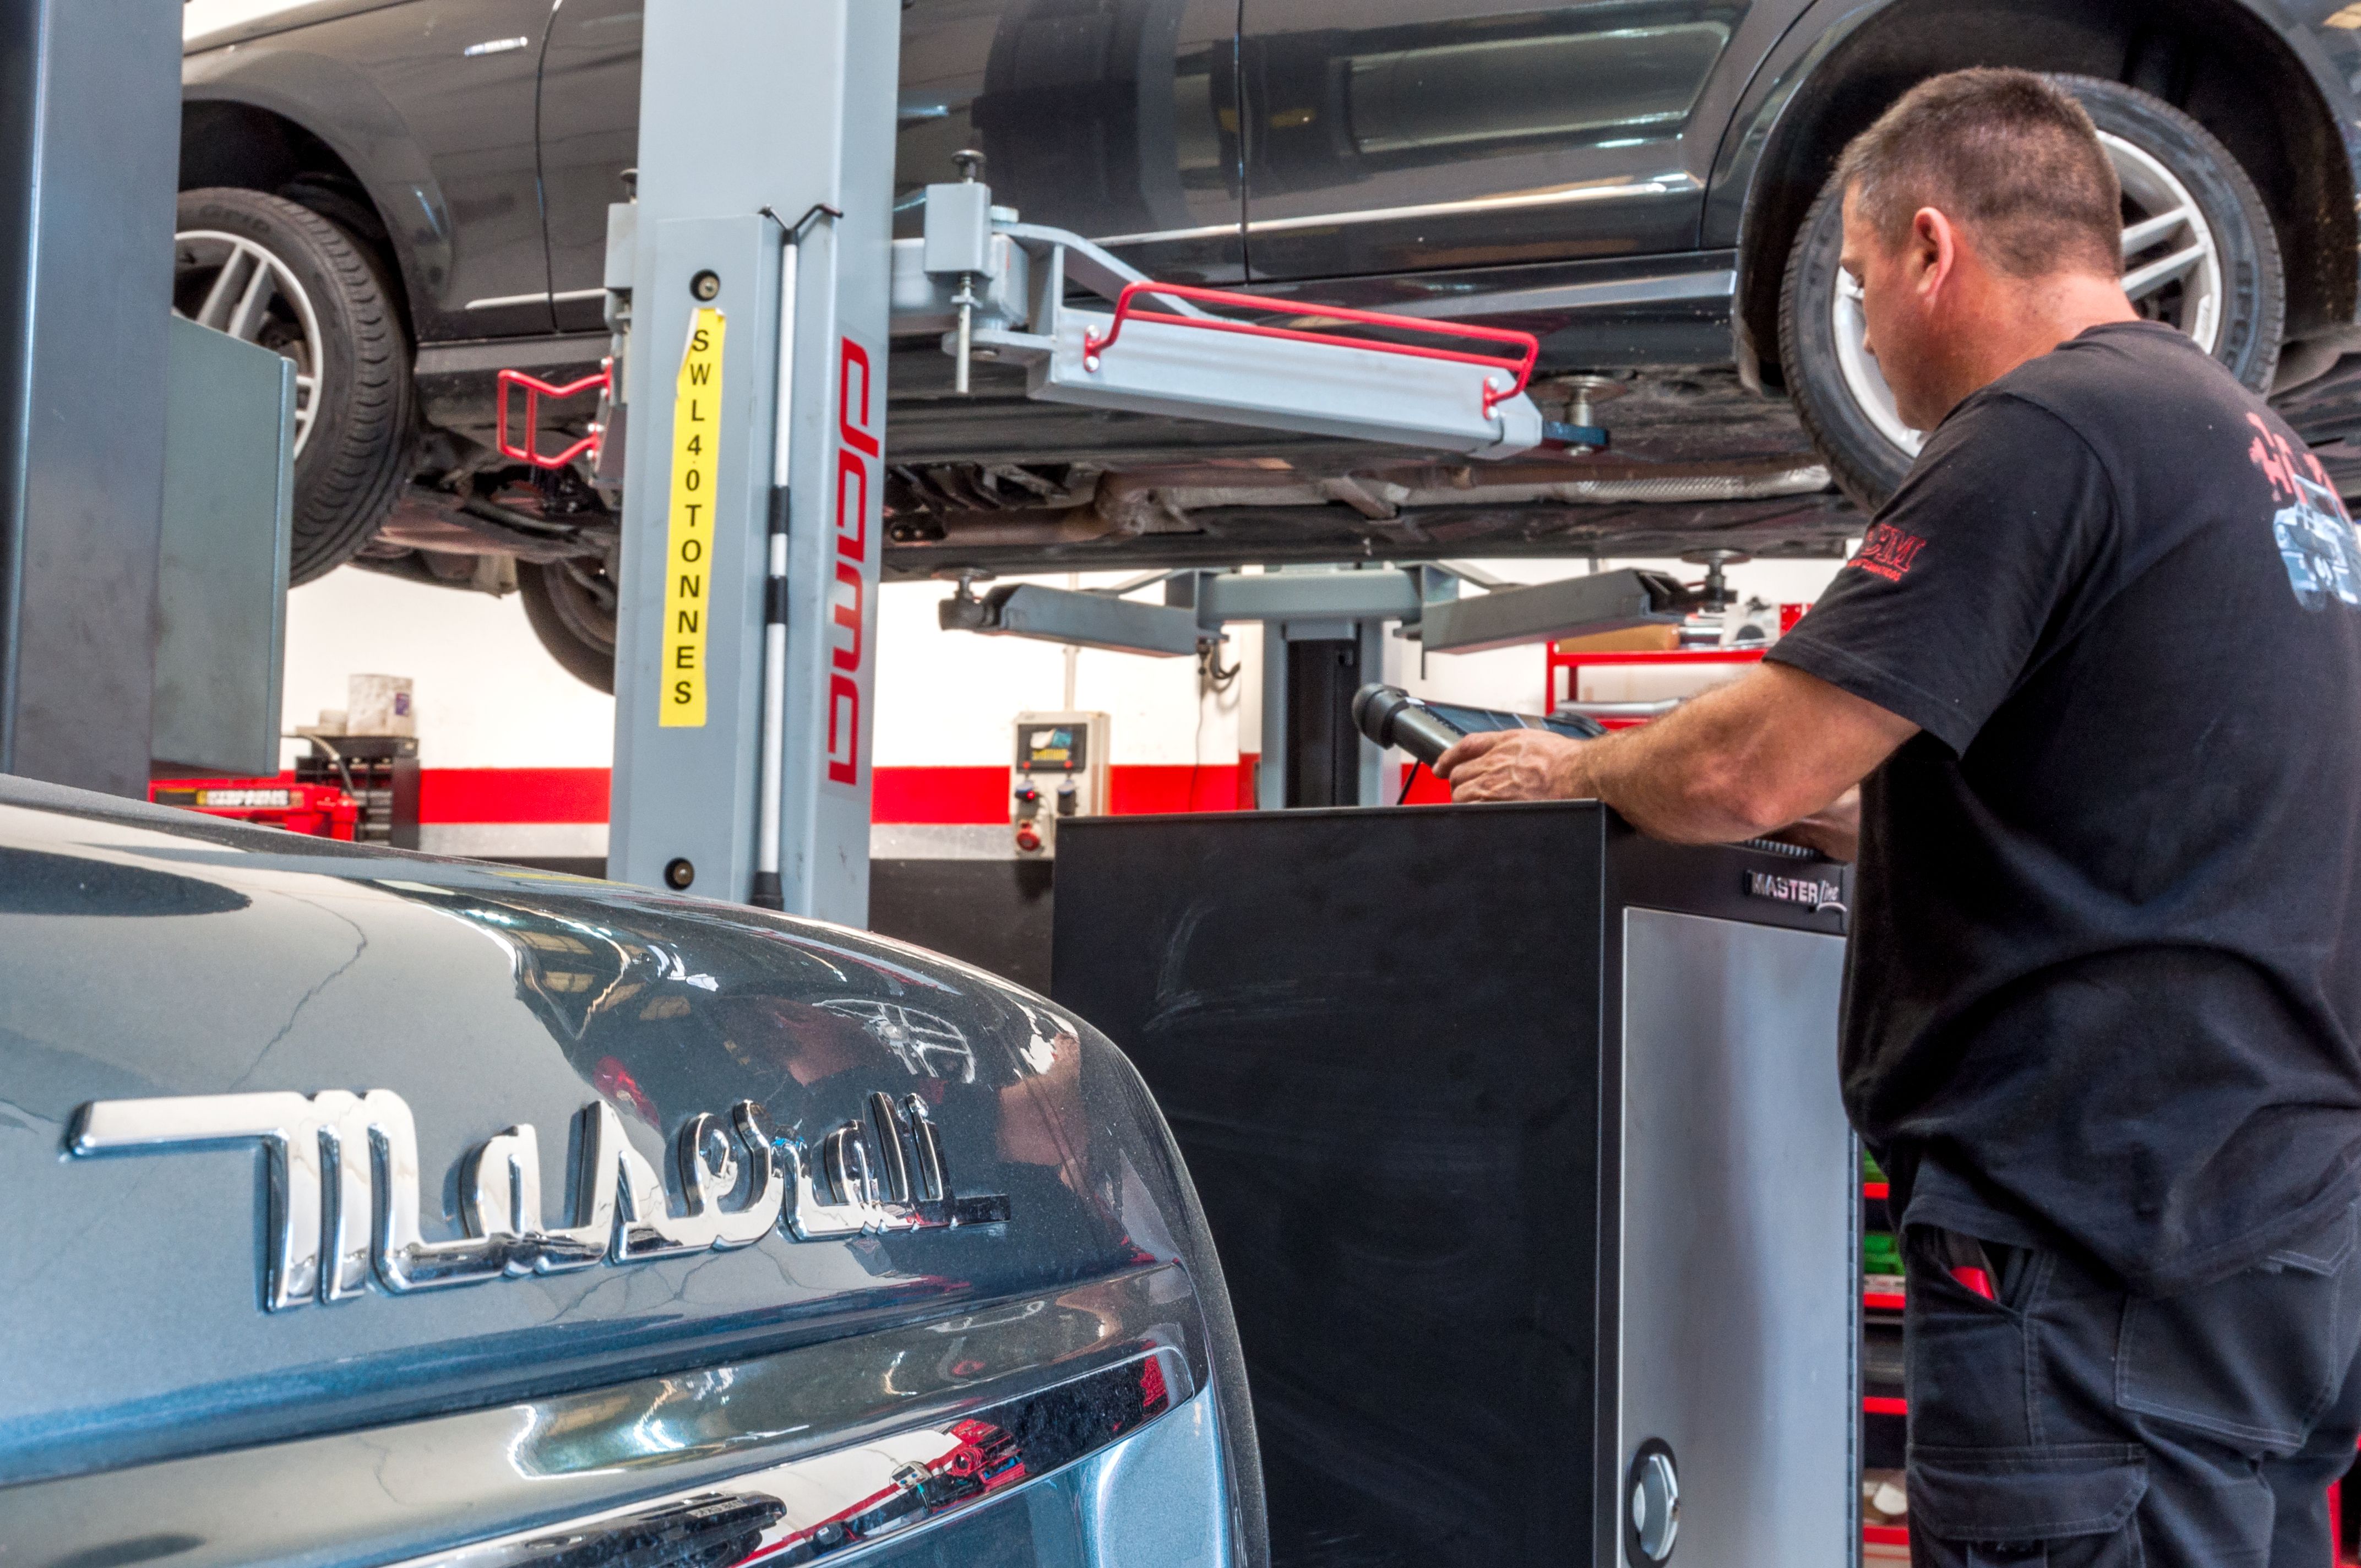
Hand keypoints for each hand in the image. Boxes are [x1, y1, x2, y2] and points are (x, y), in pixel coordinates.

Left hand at [1435, 729, 1589, 801]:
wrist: (1581, 774)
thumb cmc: (1568, 760)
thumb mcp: (1536, 740)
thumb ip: (1515, 745)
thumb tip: (1505, 752)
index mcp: (1504, 744)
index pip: (1465, 748)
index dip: (1448, 758)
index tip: (1440, 766)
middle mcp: (1494, 763)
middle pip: (1458, 774)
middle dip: (1458, 783)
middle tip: (1465, 791)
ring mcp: (1494, 786)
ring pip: (1460, 795)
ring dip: (1463, 801)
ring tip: (1475, 807)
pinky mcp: (1499, 806)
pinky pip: (1472, 812)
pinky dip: (1470, 815)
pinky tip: (1477, 818)